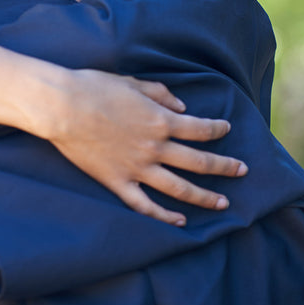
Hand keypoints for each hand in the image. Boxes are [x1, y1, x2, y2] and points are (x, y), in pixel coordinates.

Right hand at [34, 70, 245, 225]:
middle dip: (225, 167)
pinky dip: (164, 217)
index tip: (226, 129)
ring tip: (223, 203)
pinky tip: (179, 222)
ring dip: (205, 197)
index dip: (217, 129)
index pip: (201, 128)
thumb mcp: (132, 82)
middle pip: (200, 162)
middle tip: (242, 171)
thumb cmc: (94, 88)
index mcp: (161, 120)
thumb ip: (161, 94)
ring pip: (180, 188)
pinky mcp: (118, 182)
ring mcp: (138, 168)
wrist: (61, 107)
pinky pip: (145, 206)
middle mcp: (155, 147)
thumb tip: (182, 106)